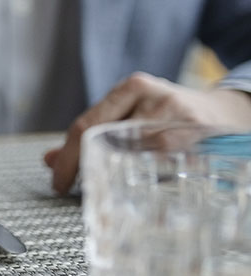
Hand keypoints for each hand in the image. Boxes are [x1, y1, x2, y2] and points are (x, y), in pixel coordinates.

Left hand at [44, 72, 250, 193]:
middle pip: (105, 137)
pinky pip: (166, 165)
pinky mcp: (198, 135)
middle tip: (74, 188)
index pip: (87, 124)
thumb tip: (49, 160)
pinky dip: (148, 179)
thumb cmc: (167, 116)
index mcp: (131, 87)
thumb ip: (92, 133)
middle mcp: (154, 97)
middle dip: (84, 166)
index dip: (68, 157)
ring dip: (116, 175)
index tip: (57, 180)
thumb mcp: (130, 113)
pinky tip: (141, 187)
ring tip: (107, 187)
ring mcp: (178, 115)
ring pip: (136, 154)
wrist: (226, 112)